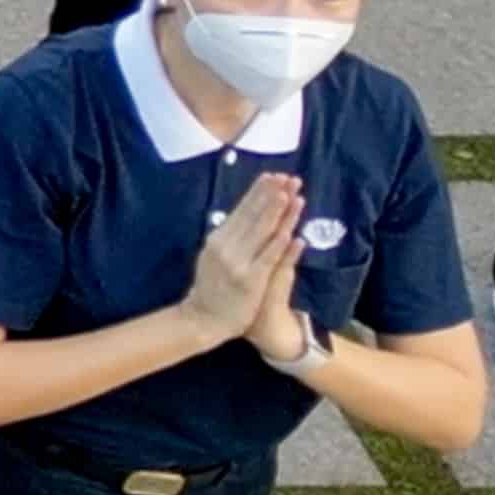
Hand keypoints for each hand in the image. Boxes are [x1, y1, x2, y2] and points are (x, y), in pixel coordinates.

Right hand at [186, 169, 306, 351]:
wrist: (202, 319)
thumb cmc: (212, 287)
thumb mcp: (213, 255)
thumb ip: (228, 236)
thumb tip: (243, 214)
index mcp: (217, 238)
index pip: (241, 209)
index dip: (259, 191)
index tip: (274, 175)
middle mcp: (225, 246)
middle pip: (253, 216)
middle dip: (272, 195)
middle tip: (289, 177)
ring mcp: (238, 262)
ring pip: (262, 233)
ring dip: (279, 213)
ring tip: (292, 195)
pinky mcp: (250, 280)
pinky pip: (268, 259)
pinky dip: (280, 245)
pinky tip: (292, 233)